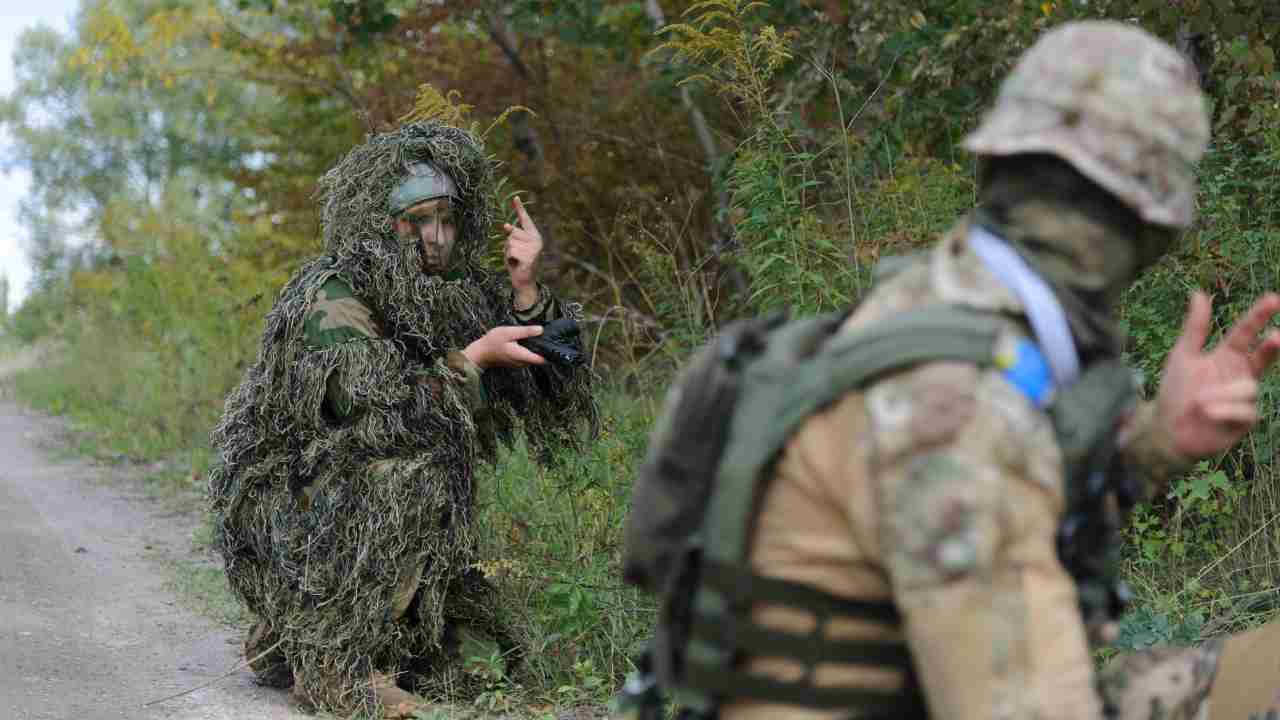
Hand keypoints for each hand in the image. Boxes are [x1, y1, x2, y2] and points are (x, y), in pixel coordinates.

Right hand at [462, 325, 546, 369]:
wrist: (480, 353)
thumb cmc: (492, 342)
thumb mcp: (509, 332)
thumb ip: (526, 332)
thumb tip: (541, 330)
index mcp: (522, 356)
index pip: (543, 359)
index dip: (550, 352)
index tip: (554, 343)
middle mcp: (522, 363)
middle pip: (540, 358)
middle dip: (543, 348)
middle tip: (544, 336)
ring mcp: (519, 364)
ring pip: (534, 357)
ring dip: (536, 349)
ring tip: (535, 337)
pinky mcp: (516, 362)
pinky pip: (527, 357)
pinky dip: (529, 350)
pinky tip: (525, 341)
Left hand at [503, 196, 542, 307]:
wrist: (524, 282)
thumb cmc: (517, 263)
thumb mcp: (513, 246)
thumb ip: (511, 236)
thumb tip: (506, 225)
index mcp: (534, 235)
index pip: (525, 220)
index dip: (520, 208)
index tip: (515, 197)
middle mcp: (536, 240)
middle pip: (512, 232)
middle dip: (508, 244)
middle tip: (515, 255)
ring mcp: (534, 248)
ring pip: (510, 242)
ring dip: (508, 252)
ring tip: (515, 260)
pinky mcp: (530, 257)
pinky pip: (511, 251)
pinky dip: (509, 259)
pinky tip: (516, 264)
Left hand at [1155, 291, 1279, 458]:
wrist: (1168, 428)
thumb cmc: (1176, 390)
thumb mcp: (1183, 356)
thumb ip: (1194, 328)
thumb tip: (1198, 293)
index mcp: (1228, 356)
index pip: (1245, 332)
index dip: (1258, 316)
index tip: (1273, 298)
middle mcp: (1241, 374)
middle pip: (1264, 356)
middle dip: (1271, 346)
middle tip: (1276, 336)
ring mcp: (1246, 397)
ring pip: (1249, 387)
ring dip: (1222, 394)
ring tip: (1199, 402)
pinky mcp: (1246, 419)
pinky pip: (1247, 410)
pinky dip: (1225, 410)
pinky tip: (1208, 413)